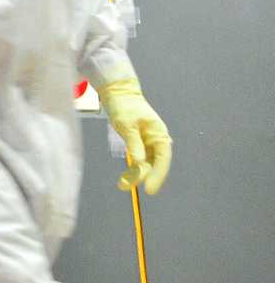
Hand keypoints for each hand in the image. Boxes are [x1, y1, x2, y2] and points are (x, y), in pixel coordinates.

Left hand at [99, 77, 171, 194]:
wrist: (118, 93)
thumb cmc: (124, 107)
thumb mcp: (127, 125)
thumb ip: (134, 143)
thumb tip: (140, 163)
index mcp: (159, 134)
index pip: (163, 158)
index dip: (158, 175)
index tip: (150, 189)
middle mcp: (157, 140)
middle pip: (154, 163)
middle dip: (144, 177)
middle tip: (129, 187)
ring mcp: (148, 142)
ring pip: (146, 163)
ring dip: (136, 174)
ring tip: (122, 185)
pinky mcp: (139, 143)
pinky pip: (139, 159)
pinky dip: (133, 168)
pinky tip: (126, 177)